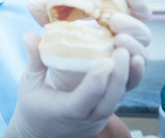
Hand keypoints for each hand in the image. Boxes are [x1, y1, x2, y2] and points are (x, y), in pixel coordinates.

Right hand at [4, 33, 122, 137]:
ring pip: (120, 99)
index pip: (83, 101)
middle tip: (123, 50)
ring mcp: (100, 115)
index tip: (105, 61)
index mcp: (64, 110)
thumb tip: (29, 35)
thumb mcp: (29, 82)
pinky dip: (130, 79)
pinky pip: (121, 95)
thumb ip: (33, 59)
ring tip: (133, 54)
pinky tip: (135, 60)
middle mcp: (86, 116)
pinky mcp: (107, 109)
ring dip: (130, 77)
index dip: (95, 83)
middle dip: (119, 76)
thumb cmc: (34, 105)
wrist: (43, 131)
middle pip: (109, 101)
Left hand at [27, 0, 151, 90]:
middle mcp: (123, 43)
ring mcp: (123, 64)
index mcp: (113, 25)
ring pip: (141, 54)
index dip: (137, 1)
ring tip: (118, 39)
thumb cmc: (60, 50)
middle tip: (114, 20)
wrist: (54, 83)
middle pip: (142, 32)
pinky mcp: (119, 84)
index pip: (135, 11)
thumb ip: (45, 17)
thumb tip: (31, 2)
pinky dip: (136, 70)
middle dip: (132, 23)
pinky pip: (134, 78)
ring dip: (134, 45)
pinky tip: (131, 61)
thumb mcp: (52, 31)